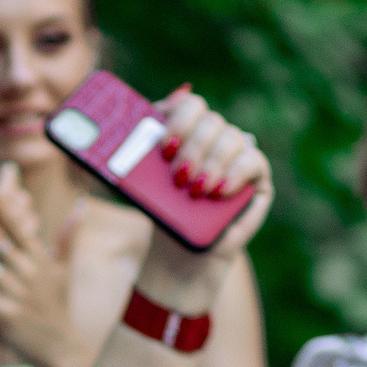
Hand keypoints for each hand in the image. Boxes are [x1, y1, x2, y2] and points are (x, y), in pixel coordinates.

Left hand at [0, 166, 93, 366]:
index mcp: (41, 260)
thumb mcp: (65, 270)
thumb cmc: (59, 309)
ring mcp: (17, 293)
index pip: (18, 225)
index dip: (0, 204)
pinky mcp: (5, 314)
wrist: (62, 350)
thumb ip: (68, 237)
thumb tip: (78, 207)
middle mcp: (29, 273)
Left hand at [131, 87, 272, 315]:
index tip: (164, 145)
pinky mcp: (256, 179)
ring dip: (211, 162)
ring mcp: (237, 157)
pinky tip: (217, 191)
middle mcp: (215, 140)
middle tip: (177, 176)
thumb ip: (124, 158)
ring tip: (195, 190)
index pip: (190, 105)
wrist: (176, 260)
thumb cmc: (156, 220)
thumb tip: (110, 135)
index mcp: (187, 133)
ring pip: (233, 138)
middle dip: (193, 146)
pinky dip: (235, 173)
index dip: (179, 118)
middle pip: (211, 120)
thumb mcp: (134, 188)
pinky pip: (253, 161)